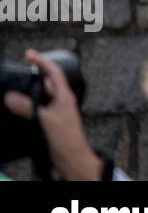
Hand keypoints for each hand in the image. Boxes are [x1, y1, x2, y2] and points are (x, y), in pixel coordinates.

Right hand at [2, 50, 100, 180]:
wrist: (71, 158)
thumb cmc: (67, 138)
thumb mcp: (46, 120)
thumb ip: (29, 108)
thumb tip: (11, 97)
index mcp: (65, 96)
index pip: (54, 72)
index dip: (42, 61)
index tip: (30, 54)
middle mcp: (60, 102)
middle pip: (45, 83)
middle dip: (32, 78)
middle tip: (17, 73)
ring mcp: (55, 112)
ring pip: (39, 97)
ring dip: (27, 93)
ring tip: (13, 91)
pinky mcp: (48, 122)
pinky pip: (36, 110)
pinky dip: (26, 107)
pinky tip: (17, 110)